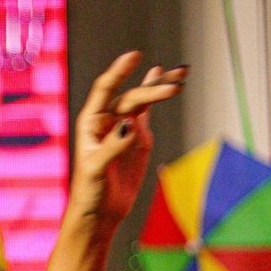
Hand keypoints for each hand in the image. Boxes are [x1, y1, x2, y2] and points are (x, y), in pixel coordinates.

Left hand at [69, 52, 187, 232]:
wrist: (100, 213)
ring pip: (142, 101)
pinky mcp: (137, 139)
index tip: (134, 56)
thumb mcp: (97, 169)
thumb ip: (113, 146)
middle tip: (175, 86)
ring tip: (180, 74)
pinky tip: (162, 77)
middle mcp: (106, 121)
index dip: (119, 72)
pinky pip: (146, 112)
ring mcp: (123, 128)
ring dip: (159, 88)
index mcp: (91, 123)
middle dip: (153, 90)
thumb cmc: (90, 192)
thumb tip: (131, 124)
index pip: (104, 90)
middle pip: (131, 97)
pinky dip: (155, 97)